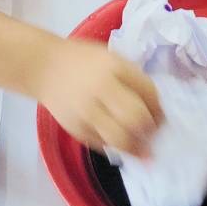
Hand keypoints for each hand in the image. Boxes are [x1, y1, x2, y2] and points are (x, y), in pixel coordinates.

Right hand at [35, 38, 163, 154]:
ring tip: (143, 147)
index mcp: (114, 68)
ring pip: (121, 139)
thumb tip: (156, 108)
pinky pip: (104, 144)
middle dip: (151, 129)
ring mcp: (87, 112)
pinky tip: (122, 142)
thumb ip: (133, 79)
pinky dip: (116, 146)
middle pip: (136, 119)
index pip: (148, 92)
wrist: (45, 67)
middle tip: (154, 131)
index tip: (162, 116)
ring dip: (137, 146)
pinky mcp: (76, 129)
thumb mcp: (112, 58)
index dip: (159, 108)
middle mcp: (101, 90)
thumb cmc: (84, 60)